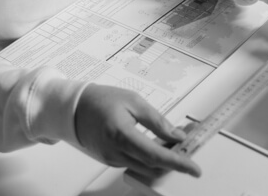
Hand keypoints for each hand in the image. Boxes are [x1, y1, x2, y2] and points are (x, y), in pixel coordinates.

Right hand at [75, 84, 200, 176]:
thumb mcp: (133, 102)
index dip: (177, 163)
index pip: (155, 155)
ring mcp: (112, 159)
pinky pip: (136, 164)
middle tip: (190, 147)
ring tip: (175, 143)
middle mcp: (115, 152)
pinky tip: (158, 145)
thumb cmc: (99, 101)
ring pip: (146, 167)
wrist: (73, 109)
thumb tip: (177, 136)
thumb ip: (157, 121)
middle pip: (154, 166)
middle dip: (175, 160)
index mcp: (121, 134)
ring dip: (164, 159)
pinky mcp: (111, 161)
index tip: (194, 168)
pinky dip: (151, 158)